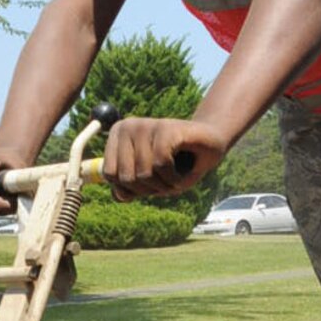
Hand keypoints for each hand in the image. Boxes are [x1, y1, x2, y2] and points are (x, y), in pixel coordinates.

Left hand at [101, 119, 224, 199]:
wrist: (211, 143)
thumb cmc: (178, 163)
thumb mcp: (151, 180)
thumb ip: (129, 187)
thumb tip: (118, 195)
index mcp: (117, 136)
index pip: (109, 174)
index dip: (130, 189)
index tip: (148, 183)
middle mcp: (127, 126)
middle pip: (126, 177)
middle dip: (149, 189)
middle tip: (165, 180)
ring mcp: (145, 125)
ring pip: (144, 173)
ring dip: (164, 185)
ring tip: (175, 176)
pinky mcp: (165, 128)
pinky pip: (161, 165)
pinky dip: (173, 178)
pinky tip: (183, 173)